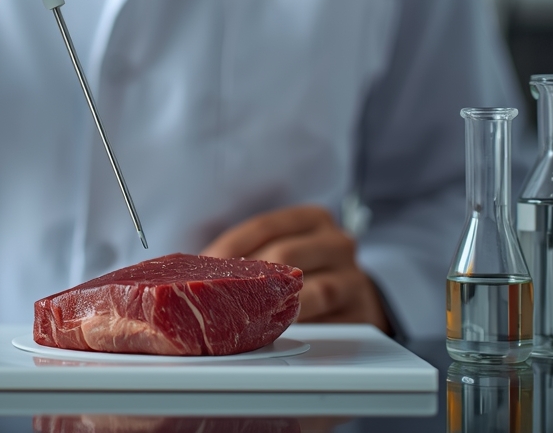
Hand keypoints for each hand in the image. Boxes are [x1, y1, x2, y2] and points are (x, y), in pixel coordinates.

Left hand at [200, 205, 390, 333]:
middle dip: (248, 278)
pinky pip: (331, 322)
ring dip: (277, 306)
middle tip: (216, 296)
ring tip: (247, 318)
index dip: (231, 246)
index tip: (204, 266)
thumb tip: (190, 268)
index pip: (265, 225)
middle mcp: (338, 243)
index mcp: (313, 218)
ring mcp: (354, 278)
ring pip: (314, 289)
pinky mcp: (362, 313)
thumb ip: (250, 252)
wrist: (355, 298)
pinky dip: (301, 328)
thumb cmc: (305, 269)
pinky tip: (277, 333)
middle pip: (286, 255)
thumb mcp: (283, 248)